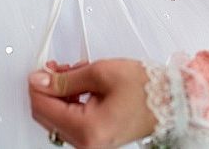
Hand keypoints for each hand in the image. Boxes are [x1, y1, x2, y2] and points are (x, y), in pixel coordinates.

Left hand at [29, 59, 155, 147]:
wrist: (170, 99)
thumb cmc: (145, 87)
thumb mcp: (100, 73)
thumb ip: (65, 78)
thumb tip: (40, 80)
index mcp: (87, 130)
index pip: (44, 108)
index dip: (37, 84)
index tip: (39, 69)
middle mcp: (86, 143)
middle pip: (47, 114)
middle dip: (48, 87)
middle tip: (54, 67)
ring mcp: (90, 142)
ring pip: (58, 115)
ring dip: (60, 90)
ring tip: (72, 71)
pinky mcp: (95, 136)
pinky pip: (71, 118)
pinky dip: (70, 98)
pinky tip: (80, 82)